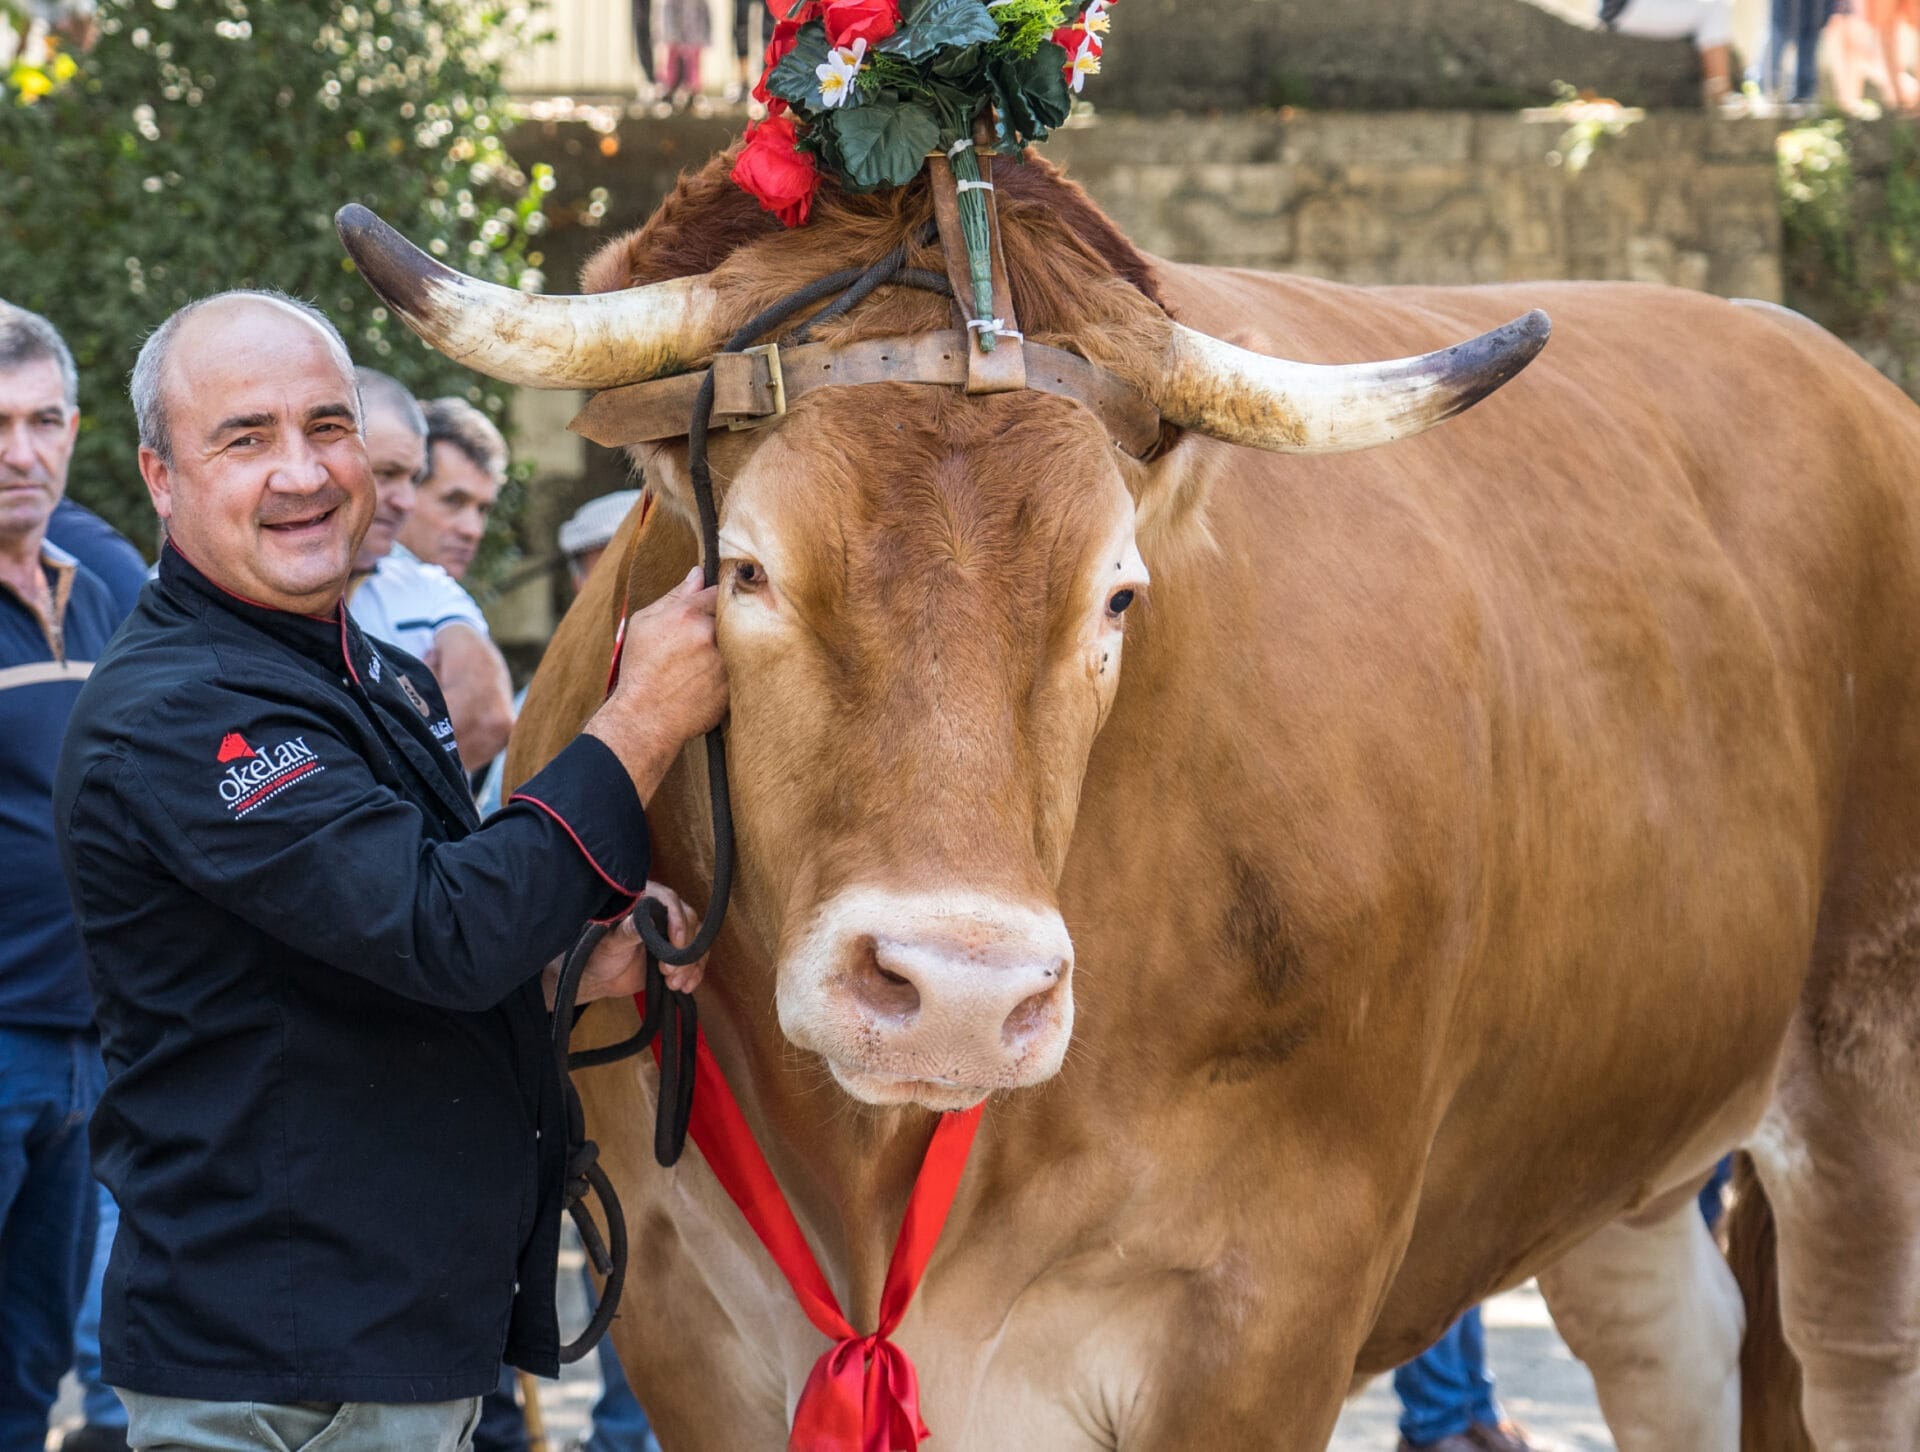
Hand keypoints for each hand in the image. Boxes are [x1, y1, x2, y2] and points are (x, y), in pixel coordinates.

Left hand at [542, 880, 707, 1009]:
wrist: (599, 977)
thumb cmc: (597, 954)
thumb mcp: (610, 942)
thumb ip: (628, 930)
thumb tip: (647, 918)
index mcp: (645, 901)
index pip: (670, 901)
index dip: (677, 920)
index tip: (676, 943)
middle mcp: (663, 913)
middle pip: (690, 922)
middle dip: (683, 950)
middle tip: (668, 970)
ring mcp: (673, 934)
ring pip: (697, 942)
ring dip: (691, 965)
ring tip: (673, 984)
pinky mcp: (678, 954)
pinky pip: (697, 959)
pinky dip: (695, 973)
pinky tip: (686, 987)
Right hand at [585, 567, 728, 801]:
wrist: (646, 716)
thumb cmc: (641, 669)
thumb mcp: (645, 624)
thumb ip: (674, 596)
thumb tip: (697, 575)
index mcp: (688, 613)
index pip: (721, 588)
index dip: (723, 594)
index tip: (722, 599)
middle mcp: (710, 634)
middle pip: (736, 613)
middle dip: (732, 617)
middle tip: (719, 628)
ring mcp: (726, 660)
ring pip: (745, 639)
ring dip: (739, 641)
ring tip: (715, 653)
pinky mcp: (735, 683)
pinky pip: (747, 665)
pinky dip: (740, 665)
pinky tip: (718, 673)